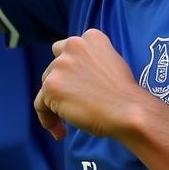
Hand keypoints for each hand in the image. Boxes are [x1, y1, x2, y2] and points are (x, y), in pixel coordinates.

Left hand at [34, 29, 150, 141]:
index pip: (68, 50)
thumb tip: (75, 76)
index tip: (78, 87)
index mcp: (91, 37)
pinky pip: (40, 105)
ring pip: (46, 85)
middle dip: (62, 86)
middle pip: (54, 67)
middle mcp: (73, 45)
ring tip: (69, 122)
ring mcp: (60, 65)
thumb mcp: (112, 63)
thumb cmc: (124, 94)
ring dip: (55, 103)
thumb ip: (91, 62)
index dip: (71, 70)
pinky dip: (47, 119)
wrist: (128, 110)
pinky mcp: (51, 86)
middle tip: (75, 105)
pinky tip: (61, 132)